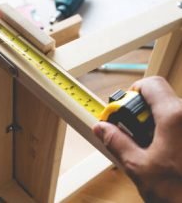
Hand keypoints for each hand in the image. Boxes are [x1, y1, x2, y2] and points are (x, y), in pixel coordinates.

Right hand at [92, 76, 181, 202]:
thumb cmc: (181, 194)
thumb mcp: (140, 167)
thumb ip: (117, 142)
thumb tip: (102, 128)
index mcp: (175, 116)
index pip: (151, 84)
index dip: (134, 92)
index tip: (125, 110)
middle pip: (160, 99)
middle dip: (142, 113)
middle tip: (133, 134)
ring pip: (171, 113)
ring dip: (155, 125)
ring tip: (150, 148)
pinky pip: (180, 124)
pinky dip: (168, 132)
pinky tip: (164, 153)